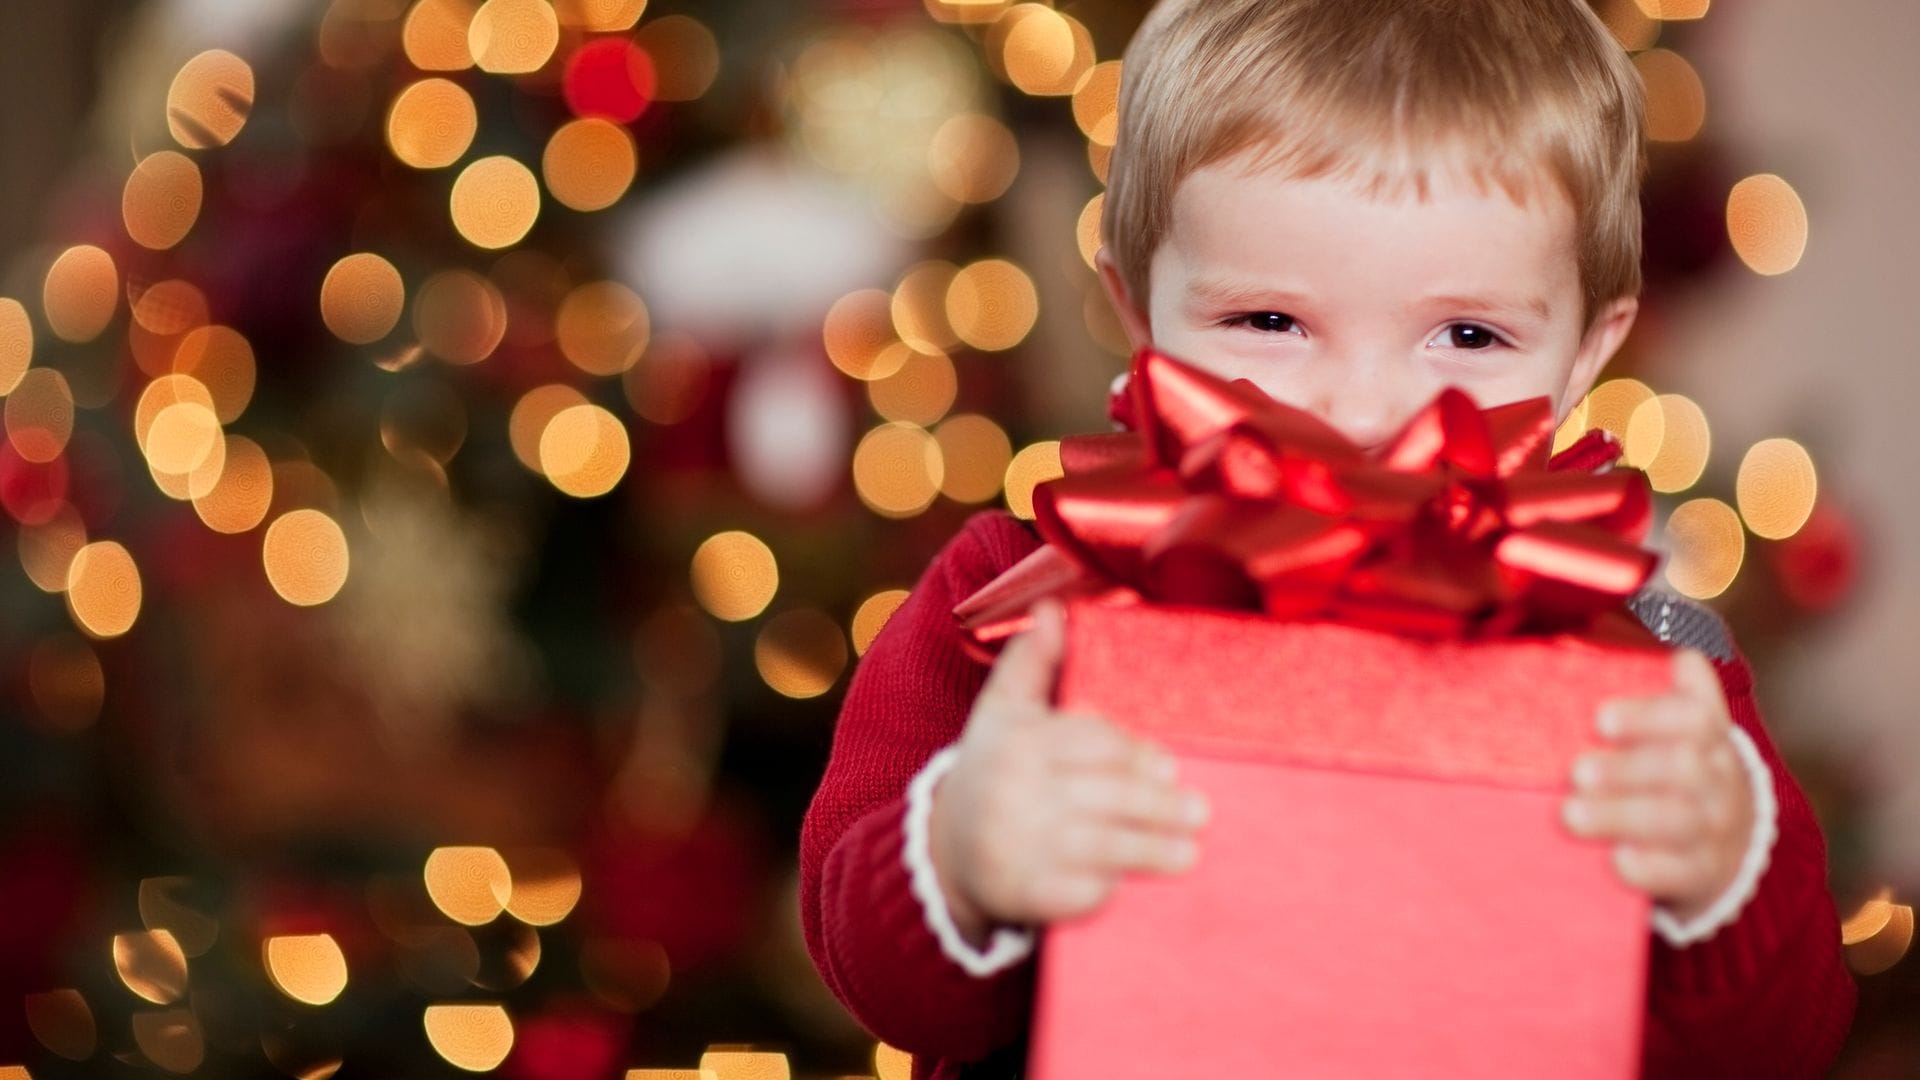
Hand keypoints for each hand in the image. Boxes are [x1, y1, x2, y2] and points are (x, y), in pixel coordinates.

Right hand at [928, 600, 1210, 942]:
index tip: (1168, 765)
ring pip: (1100, 845)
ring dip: (1151, 849)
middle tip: (1198, 811)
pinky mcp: (1026, 894)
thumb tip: (1053, 606)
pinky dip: (1113, 889)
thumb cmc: (991, 770)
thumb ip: (1031, 660)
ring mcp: (1018, 846)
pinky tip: (1140, 886)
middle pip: (1103, 796)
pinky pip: (1080, 891)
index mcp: (1016, 742)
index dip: (1134, 755)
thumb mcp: (1002, 711)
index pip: (1089, 744)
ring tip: (1189, 852)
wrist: (945, 851)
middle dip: (1157, 805)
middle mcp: (1014, 792)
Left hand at [1561, 649, 1754, 922]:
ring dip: (1622, 816)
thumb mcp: (1662, 717)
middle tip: (1576, 771)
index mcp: (1705, 729)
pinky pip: (1683, 873)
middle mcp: (1718, 775)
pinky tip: (1615, 862)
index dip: (1652, 714)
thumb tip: (1601, 623)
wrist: (1721, 840)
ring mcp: (1714, 827)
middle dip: (1627, 769)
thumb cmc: (1664, 761)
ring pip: (1678, 820)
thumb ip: (1639, 675)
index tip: (1601, 717)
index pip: (1696, 714)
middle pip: (1682, 768)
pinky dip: (1650, 869)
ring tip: (1570, 814)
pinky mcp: (1701, 873)